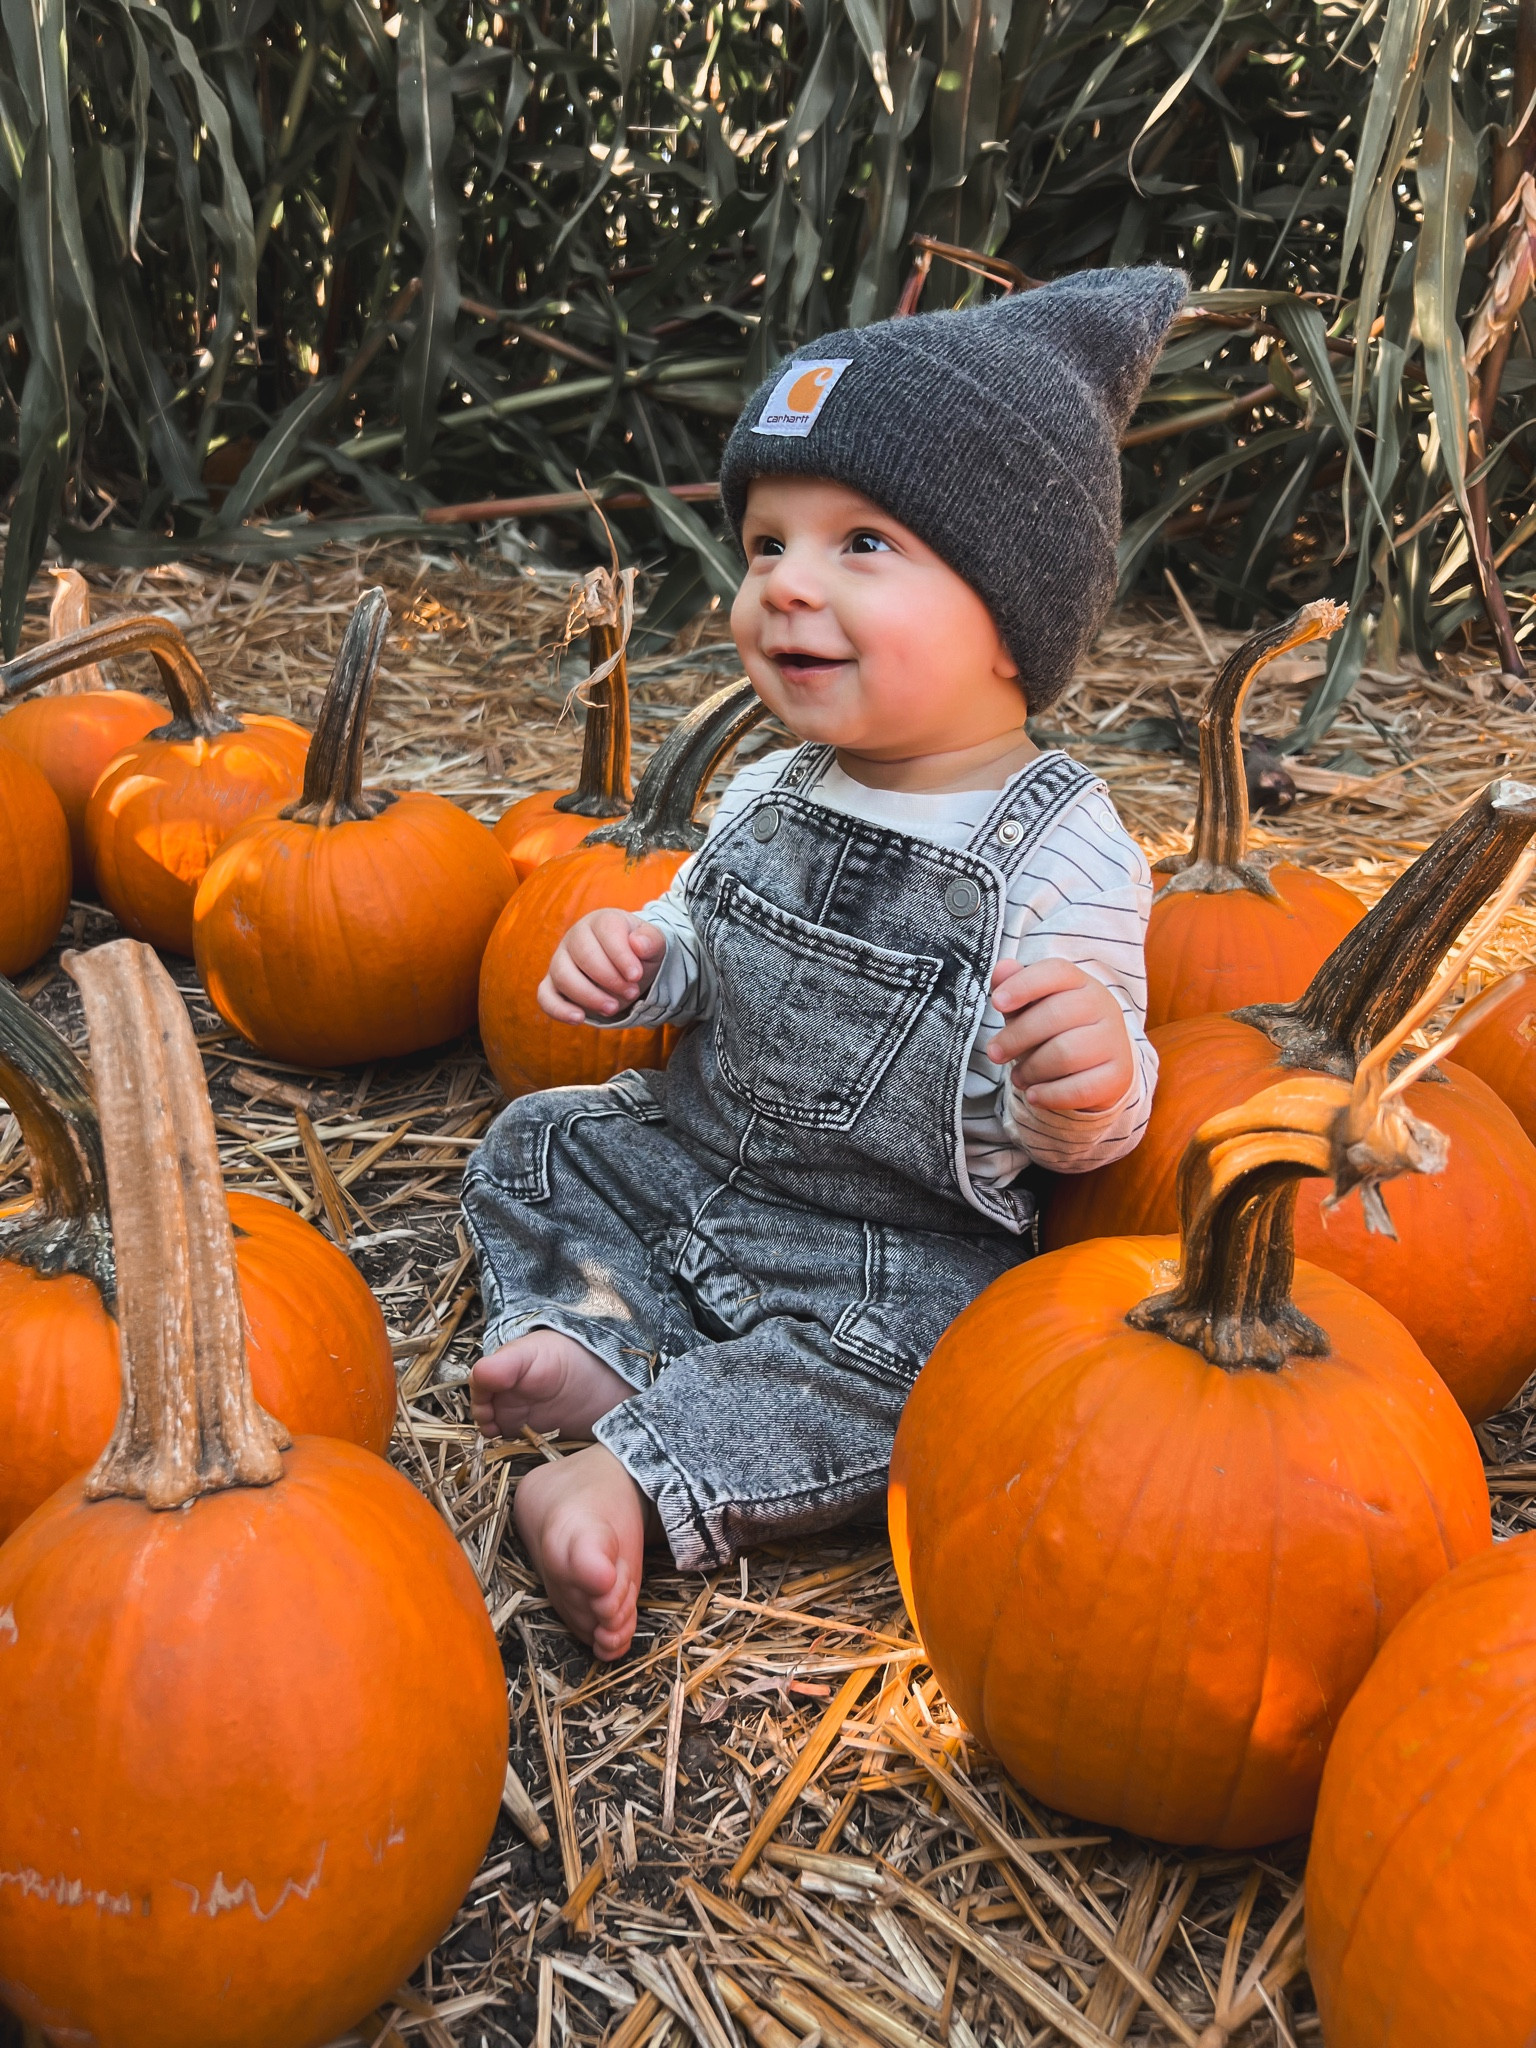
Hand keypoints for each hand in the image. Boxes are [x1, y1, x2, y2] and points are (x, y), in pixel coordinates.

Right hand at [539, 909, 666, 1022]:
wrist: (627, 970)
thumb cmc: (639, 955)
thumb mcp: (654, 946)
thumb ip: (652, 941)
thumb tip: (638, 944)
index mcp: (601, 921)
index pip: (606, 931)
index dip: (621, 956)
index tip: (636, 976)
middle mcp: (576, 936)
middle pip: (584, 954)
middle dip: (610, 978)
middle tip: (631, 992)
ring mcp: (560, 960)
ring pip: (563, 975)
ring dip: (589, 996)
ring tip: (612, 1008)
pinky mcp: (552, 984)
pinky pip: (545, 996)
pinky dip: (558, 1009)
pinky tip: (579, 1018)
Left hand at [986, 957, 1133, 1112]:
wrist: (1098, 1067)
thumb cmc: (1055, 1031)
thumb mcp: (1032, 1006)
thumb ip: (1015, 987)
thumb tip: (1001, 969)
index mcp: (1081, 982)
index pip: (1055, 971)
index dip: (1024, 984)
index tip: (997, 1002)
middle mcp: (1103, 1005)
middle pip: (1055, 1015)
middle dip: (1017, 1037)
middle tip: (994, 1053)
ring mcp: (1114, 1040)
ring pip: (1066, 1053)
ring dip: (1032, 1069)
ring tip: (1018, 1077)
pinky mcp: (1118, 1075)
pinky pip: (1080, 1088)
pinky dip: (1050, 1094)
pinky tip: (1034, 1095)